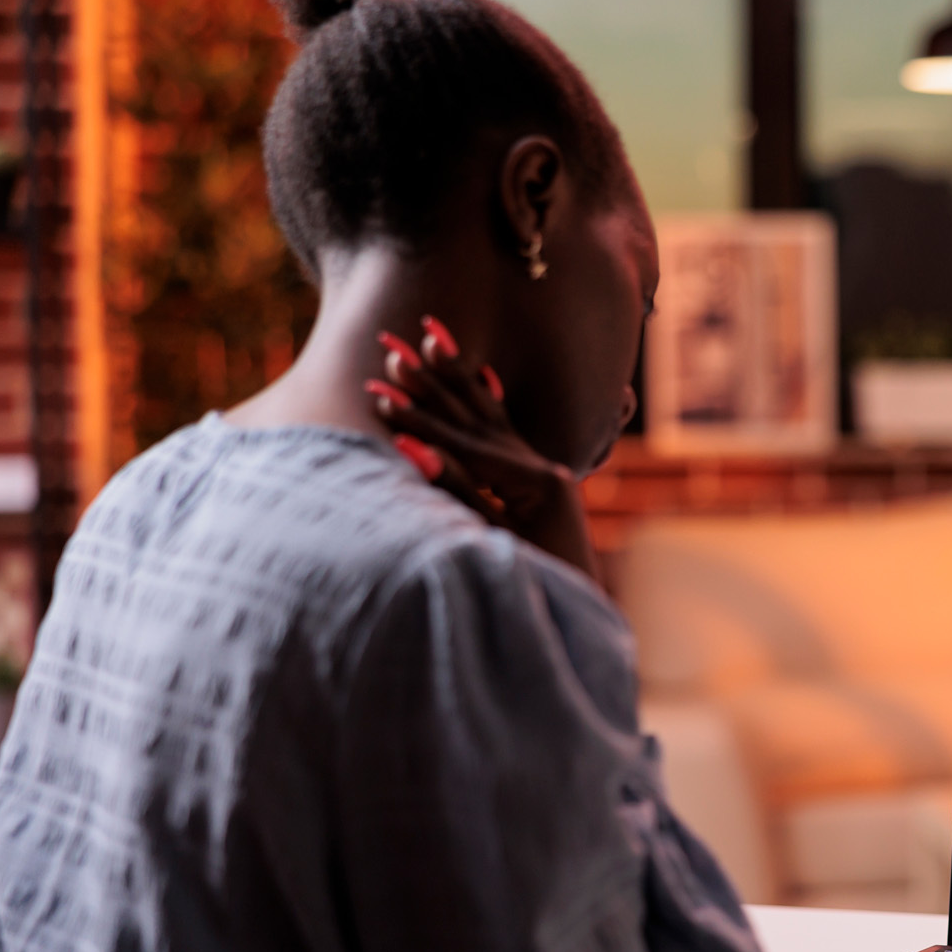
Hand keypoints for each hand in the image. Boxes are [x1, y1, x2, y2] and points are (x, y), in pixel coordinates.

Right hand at [369, 315, 600, 582]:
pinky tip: (482, 376)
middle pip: (477, 418)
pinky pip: (507, 433)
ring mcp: (546, 473)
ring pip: (491, 417)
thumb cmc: (532, 587)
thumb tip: (411, 450)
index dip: (418, 420)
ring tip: (430, 335)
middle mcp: (546, 470)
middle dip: (431, 381)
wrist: (575, 616)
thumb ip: (455, 493)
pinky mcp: (541, 483)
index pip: (465, 444)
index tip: (375, 392)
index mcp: (538, 484)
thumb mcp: (490, 541)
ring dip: (455, 378)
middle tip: (390, 343)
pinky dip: (488, 403)